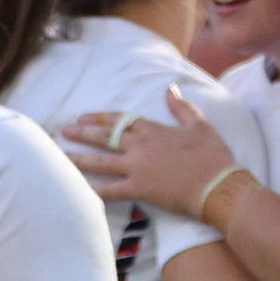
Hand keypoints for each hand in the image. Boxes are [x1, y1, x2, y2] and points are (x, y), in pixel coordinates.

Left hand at [59, 88, 241, 217]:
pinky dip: (93, 192)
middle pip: (104, 137)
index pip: (119, 120)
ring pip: (100, 161)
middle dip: (82, 133)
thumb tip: (170, 88)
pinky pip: (110, 190)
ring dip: (79, 158)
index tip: (83, 117)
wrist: (218, 184)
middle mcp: (140, 146)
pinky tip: (77, 191)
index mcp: (153, 129)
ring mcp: (137, 167)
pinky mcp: (139, 189)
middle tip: (63, 131)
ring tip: (60, 158)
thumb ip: (181, 107)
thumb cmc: (213, 155)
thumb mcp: (200, 124)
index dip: (99, 118)